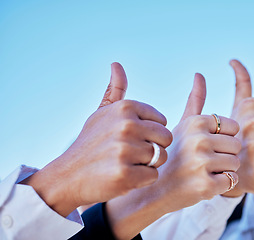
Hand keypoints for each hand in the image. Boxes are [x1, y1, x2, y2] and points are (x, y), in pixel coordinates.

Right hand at [22, 63, 171, 215]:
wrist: (68, 175)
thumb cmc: (91, 143)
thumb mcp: (101, 112)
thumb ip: (115, 90)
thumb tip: (116, 64)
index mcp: (126, 107)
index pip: (162, 121)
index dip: (150, 134)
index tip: (130, 139)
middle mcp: (126, 125)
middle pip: (166, 138)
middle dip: (153, 149)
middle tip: (131, 154)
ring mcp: (125, 149)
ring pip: (161, 158)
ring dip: (147, 165)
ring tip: (125, 164)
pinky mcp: (124, 174)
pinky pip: (152, 176)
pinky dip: (141, 180)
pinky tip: (123, 177)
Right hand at [156, 73, 241, 210]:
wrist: (156, 189)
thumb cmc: (173, 154)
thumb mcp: (182, 125)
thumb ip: (195, 100)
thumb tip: (200, 74)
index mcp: (196, 122)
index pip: (233, 127)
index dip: (223, 138)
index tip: (206, 145)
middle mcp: (199, 139)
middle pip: (236, 145)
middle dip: (225, 155)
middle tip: (204, 161)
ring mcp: (202, 163)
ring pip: (236, 164)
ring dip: (224, 170)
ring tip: (203, 172)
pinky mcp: (205, 185)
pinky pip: (231, 181)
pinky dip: (221, 185)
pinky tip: (204, 183)